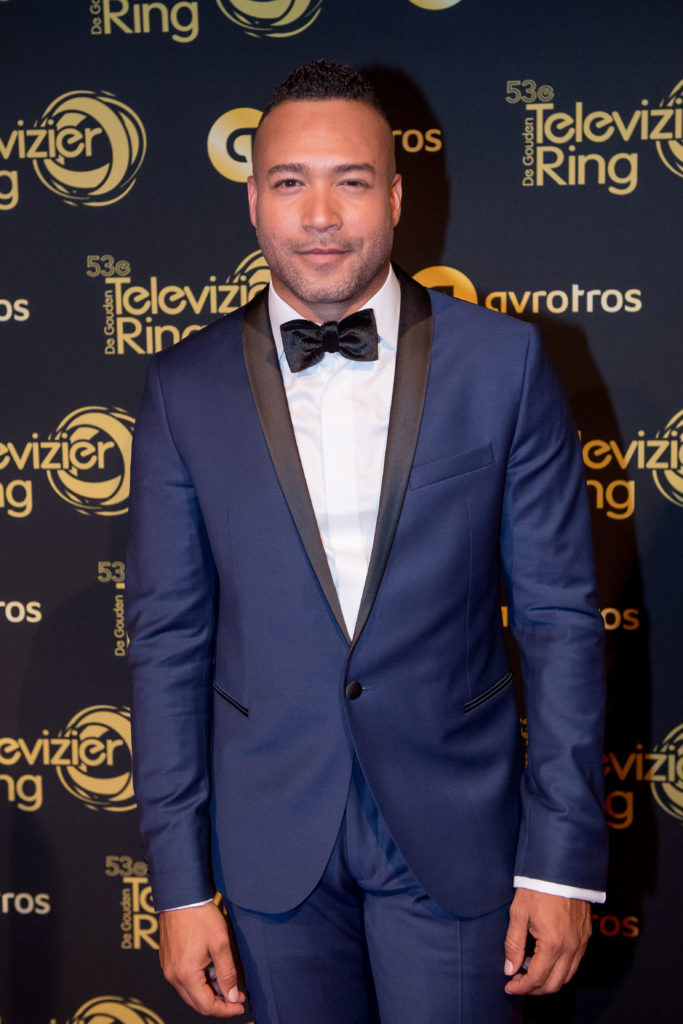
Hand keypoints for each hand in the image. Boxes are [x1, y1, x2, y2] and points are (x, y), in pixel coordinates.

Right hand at [159, 902, 245, 1016]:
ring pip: (189, 992)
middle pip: (196, 1003)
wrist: (181, 896)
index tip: (240, 1005)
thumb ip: (227, 973)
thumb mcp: (220, 944)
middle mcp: (173, 976)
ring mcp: (168, 968)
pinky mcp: (167, 959)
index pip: (206, 1006)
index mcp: (185, 975)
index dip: (225, 1010)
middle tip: (236, 996)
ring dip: (208, 993)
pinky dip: (198, 982)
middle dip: (218, 1004)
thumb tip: (232, 996)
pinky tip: (211, 972)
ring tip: (226, 982)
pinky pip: (183, 980)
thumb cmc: (200, 916)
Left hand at [503, 889, 591, 995]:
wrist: (561, 868)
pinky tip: (545, 959)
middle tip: (518, 981)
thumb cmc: (538, 888)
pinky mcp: (585, 936)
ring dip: (548, 980)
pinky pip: (575, 964)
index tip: (509, 986)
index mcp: (553, 944)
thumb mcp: (519, 913)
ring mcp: (581, 943)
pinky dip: (560, 970)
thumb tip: (510, 969)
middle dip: (534, 988)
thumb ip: (514, 944)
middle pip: (554, 984)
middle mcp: (571, 948)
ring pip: (567, 977)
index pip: (537, 979)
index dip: (521, 987)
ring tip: (529, 970)